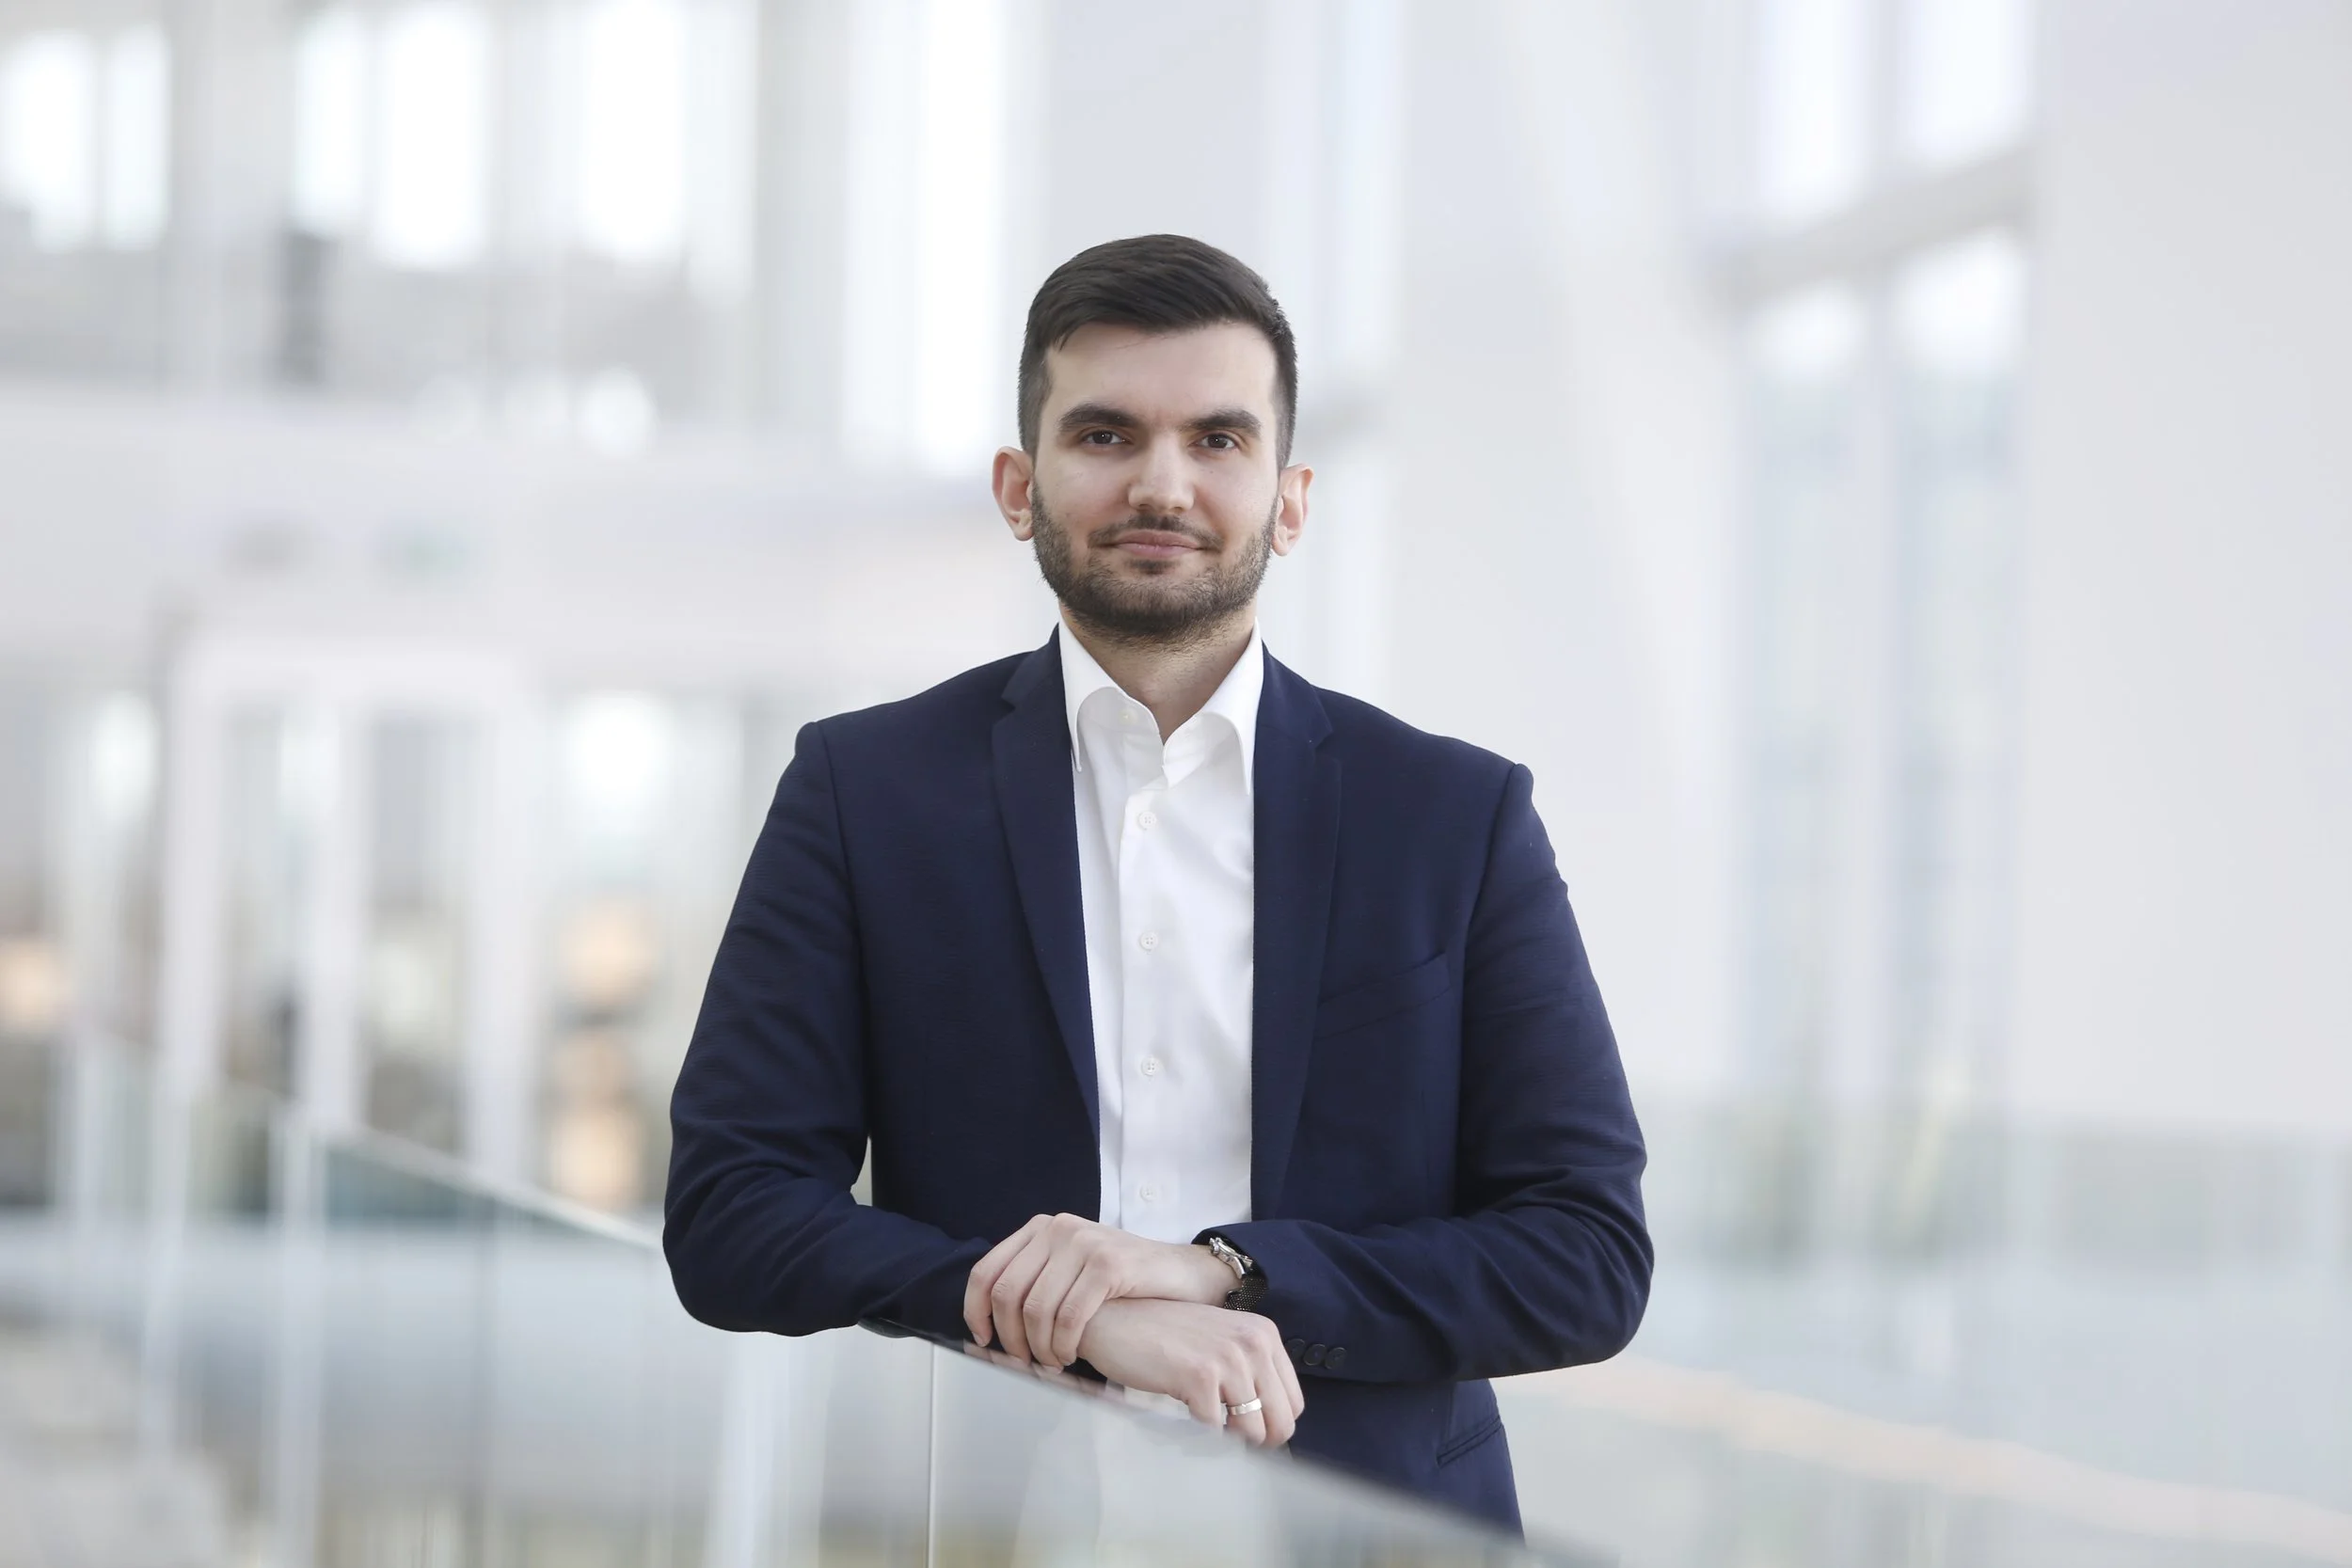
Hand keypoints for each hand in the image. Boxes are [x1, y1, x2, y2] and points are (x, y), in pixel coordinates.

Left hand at [964, 1212, 1232, 1367]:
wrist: (1184, 1273)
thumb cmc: (1125, 1281)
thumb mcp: (1072, 1268)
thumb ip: (1037, 1280)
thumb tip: (991, 1318)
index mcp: (1041, 1228)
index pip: (987, 1272)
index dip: (976, 1312)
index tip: (984, 1341)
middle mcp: (1058, 1228)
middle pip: (1007, 1294)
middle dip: (1011, 1338)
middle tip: (1026, 1362)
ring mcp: (1084, 1243)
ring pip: (1036, 1310)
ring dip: (1040, 1348)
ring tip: (1054, 1362)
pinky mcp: (1108, 1263)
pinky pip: (1069, 1316)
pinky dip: (1064, 1345)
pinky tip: (1072, 1356)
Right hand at [1075, 1298, 1304, 1447]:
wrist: (1114, 1318)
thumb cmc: (1162, 1336)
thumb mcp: (1219, 1340)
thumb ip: (1248, 1370)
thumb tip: (1268, 1423)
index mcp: (1263, 1334)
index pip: (1294, 1402)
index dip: (1271, 1425)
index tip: (1244, 1430)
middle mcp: (1253, 1343)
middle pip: (1282, 1423)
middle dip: (1256, 1441)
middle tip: (1226, 1440)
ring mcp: (1228, 1359)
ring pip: (1253, 1432)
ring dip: (1227, 1441)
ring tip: (1201, 1426)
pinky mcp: (1200, 1377)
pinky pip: (1215, 1431)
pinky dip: (1199, 1436)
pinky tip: (1181, 1418)